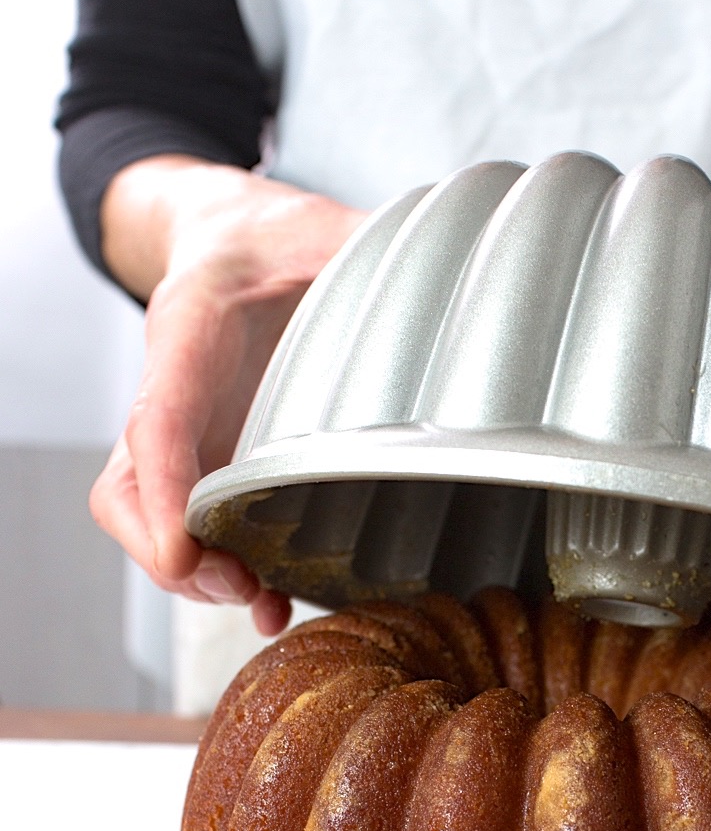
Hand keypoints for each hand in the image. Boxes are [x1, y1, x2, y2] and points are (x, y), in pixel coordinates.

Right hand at [91, 158, 364, 633]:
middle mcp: (175, 389)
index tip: (182, 549)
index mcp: (192, 327)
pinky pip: (190, 525)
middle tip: (242, 586)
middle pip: (133, 487)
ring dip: (195, 574)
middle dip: (175, 551)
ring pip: (152, 517)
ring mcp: (189, 432)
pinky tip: (273, 601)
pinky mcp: (212, 459)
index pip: (160, 413)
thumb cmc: (277, 238)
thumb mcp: (324, 225)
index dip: (164, 484)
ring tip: (262, 605)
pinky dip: (217, 571)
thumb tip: (455, 263)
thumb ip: (372, 246)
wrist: (240, 238)